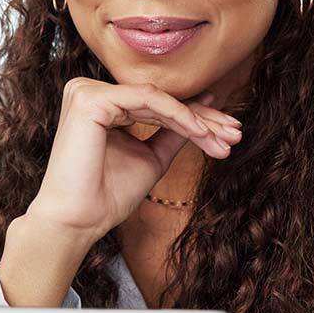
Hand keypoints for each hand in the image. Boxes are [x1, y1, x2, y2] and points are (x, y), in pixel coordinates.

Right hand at [27, 78, 242, 242]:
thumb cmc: (107, 196)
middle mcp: (89, 92)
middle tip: (235, 134)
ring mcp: (86, 92)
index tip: (227, 134)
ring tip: (224, 139)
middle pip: (159, 100)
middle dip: (203, 119)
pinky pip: (147, 101)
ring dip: (197, 120)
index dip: (195, 118)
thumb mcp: (151, 158)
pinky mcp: (90, 99)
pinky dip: (179, 116)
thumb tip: (205, 107)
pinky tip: (202, 133)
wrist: (78, 221)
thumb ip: (173, 132)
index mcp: (100, 104)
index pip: (155, 105)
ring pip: (157, 99)